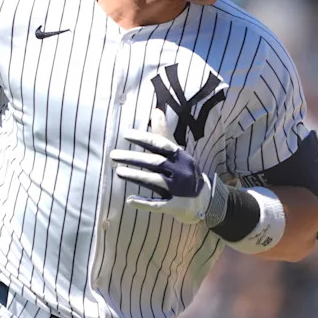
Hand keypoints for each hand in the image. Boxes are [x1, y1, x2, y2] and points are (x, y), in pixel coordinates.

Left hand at [110, 109, 213, 223]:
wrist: (204, 199)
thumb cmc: (184, 171)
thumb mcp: (177, 153)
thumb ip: (163, 134)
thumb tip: (156, 110)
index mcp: (181, 156)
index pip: (161, 144)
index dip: (143, 139)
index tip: (125, 134)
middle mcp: (180, 171)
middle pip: (155, 162)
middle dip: (133, 158)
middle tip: (113, 155)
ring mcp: (179, 190)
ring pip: (155, 181)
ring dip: (136, 176)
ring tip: (118, 171)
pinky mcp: (175, 206)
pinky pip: (158, 204)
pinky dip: (144, 202)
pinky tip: (130, 200)